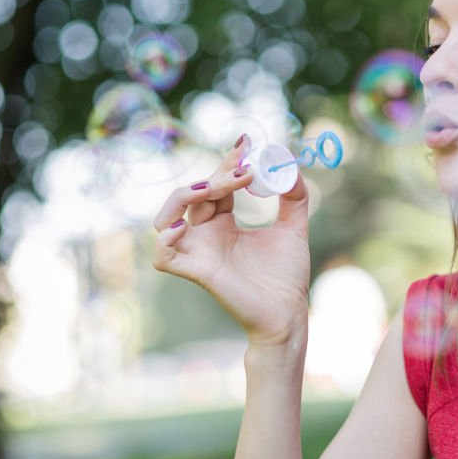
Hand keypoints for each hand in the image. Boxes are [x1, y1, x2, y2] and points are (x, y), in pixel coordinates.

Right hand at [151, 135, 311, 346]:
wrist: (289, 313)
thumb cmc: (287, 277)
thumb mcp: (294, 228)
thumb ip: (294, 197)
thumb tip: (290, 167)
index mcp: (224, 224)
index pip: (216, 185)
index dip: (227, 163)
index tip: (246, 145)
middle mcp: (207, 236)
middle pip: (193, 194)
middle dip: (218, 175)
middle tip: (246, 170)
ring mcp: (199, 253)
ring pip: (165, 218)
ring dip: (185, 195)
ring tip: (214, 187)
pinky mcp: (197, 272)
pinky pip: (163, 256)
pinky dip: (165, 239)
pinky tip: (185, 226)